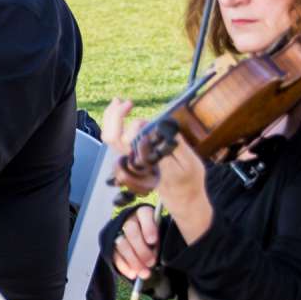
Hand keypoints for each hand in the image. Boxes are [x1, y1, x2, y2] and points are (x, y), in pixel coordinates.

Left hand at [101, 97, 212, 241]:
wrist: (182, 197)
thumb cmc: (189, 179)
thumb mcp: (190, 162)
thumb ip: (176, 144)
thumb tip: (162, 126)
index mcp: (147, 163)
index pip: (131, 142)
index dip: (135, 127)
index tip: (148, 121)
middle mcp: (134, 161)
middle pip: (112, 138)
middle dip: (115, 116)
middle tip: (127, 102)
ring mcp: (130, 159)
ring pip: (110, 138)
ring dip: (112, 117)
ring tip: (120, 102)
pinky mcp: (131, 157)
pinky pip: (115, 139)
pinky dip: (114, 123)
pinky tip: (121, 111)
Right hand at [112, 204, 160, 283]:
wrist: (147, 245)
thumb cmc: (156, 239)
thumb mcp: (162, 235)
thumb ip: (158, 241)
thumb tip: (154, 254)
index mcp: (143, 213)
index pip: (144, 215)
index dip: (148, 228)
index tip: (152, 241)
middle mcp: (129, 220)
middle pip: (131, 230)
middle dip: (141, 248)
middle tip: (151, 262)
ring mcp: (118, 232)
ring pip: (121, 244)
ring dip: (133, 260)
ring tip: (144, 273)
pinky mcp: (111, 246)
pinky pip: (115, 256)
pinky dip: (124, 266)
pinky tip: (132, 274)